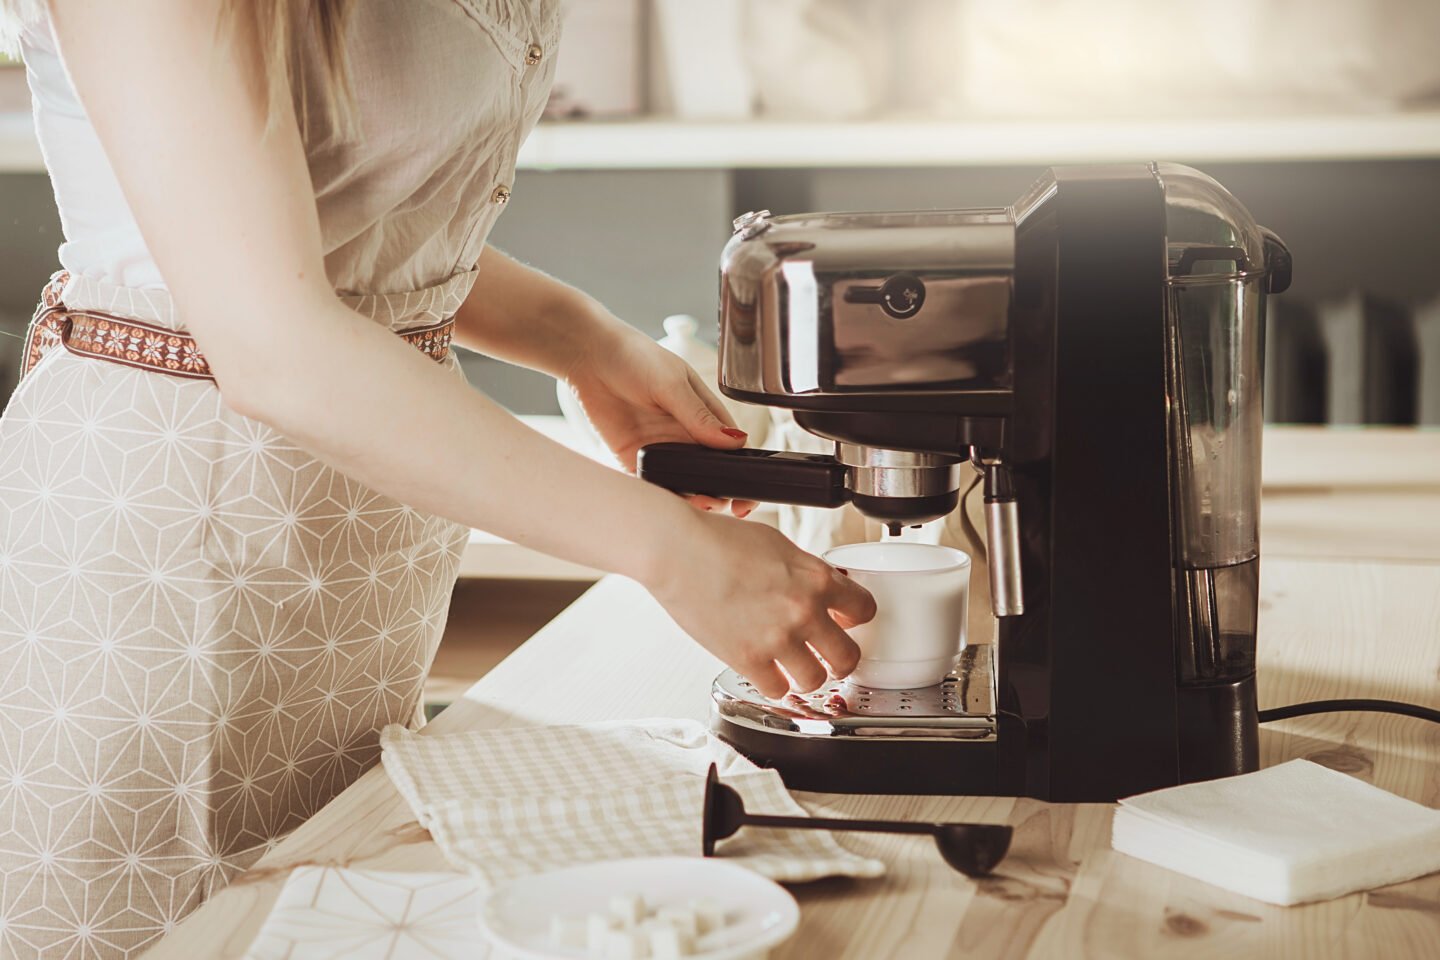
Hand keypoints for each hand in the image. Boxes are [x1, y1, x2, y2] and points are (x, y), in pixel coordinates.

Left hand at [564, 320, 755, 516]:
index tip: (749, 491)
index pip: (733, 448)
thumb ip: (699, 415)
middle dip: (723, 492)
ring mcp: (661, 449)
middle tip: (726, 502)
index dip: (744, 471)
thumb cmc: (633, 357)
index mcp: (704, 414)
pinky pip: (653, 485)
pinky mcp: (634, 459)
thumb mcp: (672, 383)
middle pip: (712, 473)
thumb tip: (734, 441)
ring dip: (695, 498)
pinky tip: (670, 499)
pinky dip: (663, 497)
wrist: (588, 357)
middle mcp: (686, 434)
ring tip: (701, 501)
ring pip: (685, 484)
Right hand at [647, 509, 875, 698]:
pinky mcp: (748, 659)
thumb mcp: (777, 544)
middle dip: (841, 659)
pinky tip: (767, 672)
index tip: (845, 620)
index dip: (855, 617)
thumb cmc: (718, 539)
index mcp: (817, 578)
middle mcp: (804, 611)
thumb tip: (817, 586)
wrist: (679, 551)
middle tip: (830, 657)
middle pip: (848, 656)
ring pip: (815, 680)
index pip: (865, 609)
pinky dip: (774, 684)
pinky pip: (777, 689)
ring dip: (806, 675)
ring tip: (795, 667)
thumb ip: (804, 570)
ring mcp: (777, 639)